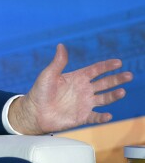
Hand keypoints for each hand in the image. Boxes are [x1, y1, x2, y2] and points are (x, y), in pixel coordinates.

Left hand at [8, 44, 132, 134]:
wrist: (34, 112)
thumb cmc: (39, 92)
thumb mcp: (48, 74)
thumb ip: (58, 62)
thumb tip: (60, 45)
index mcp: (77, 78)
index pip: (96, 70)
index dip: (107, 66)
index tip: (118, 62)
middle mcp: (83, 90)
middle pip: (104, 83)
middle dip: (117, 79)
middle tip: (128, 75)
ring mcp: (84, 103)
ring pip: (104, 98)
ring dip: (113, 96)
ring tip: (122, 92)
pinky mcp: (82, 117)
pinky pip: (95, 117)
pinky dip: (102, 117)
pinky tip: (108, 115)